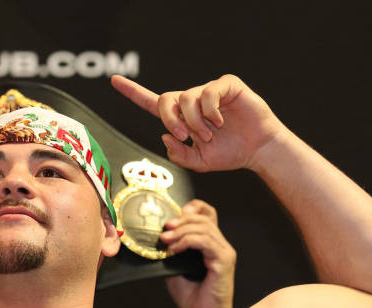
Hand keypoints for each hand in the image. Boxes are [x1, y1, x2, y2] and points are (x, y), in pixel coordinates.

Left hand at [111, 74, 284, 172]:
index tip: (114, 80)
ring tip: (209, 134)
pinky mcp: (226, 85)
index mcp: (181, 117)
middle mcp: (192, 101)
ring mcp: (208, 91)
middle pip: (165, 99)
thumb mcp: (197, 163)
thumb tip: (165, 135)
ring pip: (186, 98)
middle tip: (184, 137)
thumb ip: (177, 153)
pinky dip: (211, 111)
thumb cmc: (228, 154)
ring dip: (195, 122)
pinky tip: (221, 121)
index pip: (151, 102)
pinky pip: (208, 93)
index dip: (132, 92)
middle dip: (170, 119)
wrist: (257, 151)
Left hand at [160, 200, 235, 307]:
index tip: (173, 216)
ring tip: (165, 240)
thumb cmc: (192, 298)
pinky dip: (187, 241)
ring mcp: (225, 253)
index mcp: (212, 245)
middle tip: (164, 229)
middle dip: (181, 220)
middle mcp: (221, 246)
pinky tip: (174, 250)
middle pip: (204, 218)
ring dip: (181, 231)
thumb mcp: (175, 270)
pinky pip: (206, 241)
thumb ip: (172, 252)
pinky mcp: (224, 261)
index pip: (208, 214)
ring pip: (205, 227)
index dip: (193, 208)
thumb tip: (158, 238)